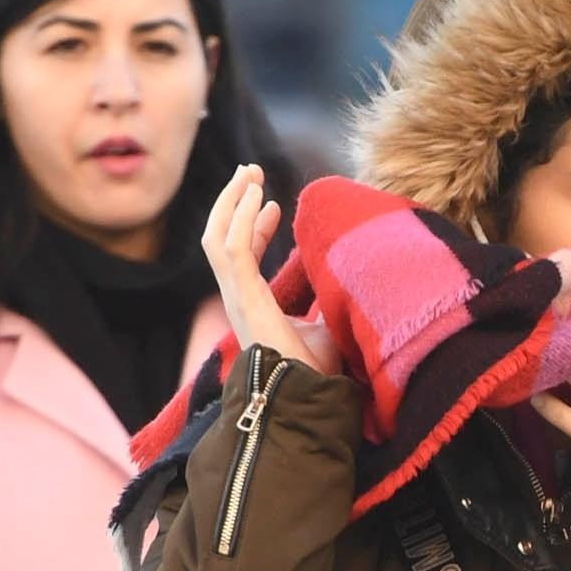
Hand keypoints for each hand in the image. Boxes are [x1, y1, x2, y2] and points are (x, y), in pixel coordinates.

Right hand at [203, 164, 338, 375]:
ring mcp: (236, 299)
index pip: (242, 256)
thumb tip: (352, 286)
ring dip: (232, 202)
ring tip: (250, 173)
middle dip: (234, 203)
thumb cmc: (316, 373)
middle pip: (220, 239)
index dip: (255, 228)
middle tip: (250, 171)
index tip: (274, 205)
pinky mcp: (243, 299)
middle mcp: (238, 298)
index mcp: (252, 304)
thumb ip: (326, 303)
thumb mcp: (326, 326)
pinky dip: (242, 219)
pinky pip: (233, 249)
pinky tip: (259, 197)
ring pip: (218, 238)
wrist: (310, 399)